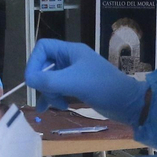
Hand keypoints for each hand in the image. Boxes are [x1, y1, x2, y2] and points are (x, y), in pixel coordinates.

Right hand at [25, 40, 146, 123]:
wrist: (128, 103)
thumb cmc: (103, 87)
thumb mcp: (73, 83)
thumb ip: (48, 81)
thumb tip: (28, 80)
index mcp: (71, 51)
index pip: (43, 48)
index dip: (34, 62)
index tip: (32, 80)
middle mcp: (71, 59)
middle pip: (45, 66)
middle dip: (44, 83)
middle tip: (51, 96)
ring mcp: (75, 73)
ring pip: (51, 80)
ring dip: (49, 93)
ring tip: (57, 105)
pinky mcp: (78, 87)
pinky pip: (59, 90)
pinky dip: (54, 98)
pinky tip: (54, 108)